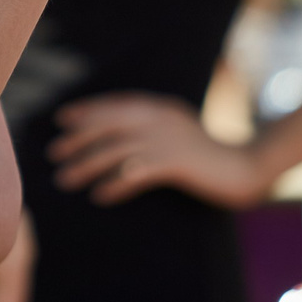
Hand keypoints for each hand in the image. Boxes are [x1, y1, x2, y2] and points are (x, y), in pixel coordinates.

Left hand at [50, 92, 271, 208]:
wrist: (247, 167)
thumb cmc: (208, 157)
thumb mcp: (177, 134)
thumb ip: (151, 131)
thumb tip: (116, 142)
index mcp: (161, 109)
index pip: (116, 105)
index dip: (87, 110)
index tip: (62, 120)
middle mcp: (161, 119)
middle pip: (110, 125)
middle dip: (79, 138)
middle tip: (54, 153)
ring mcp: (170, 140)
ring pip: (117, 149)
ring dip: (88, 164)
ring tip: (65, 180)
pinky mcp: (177, 163)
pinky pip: (138, 172)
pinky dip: (116, 184)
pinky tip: (100, 196)